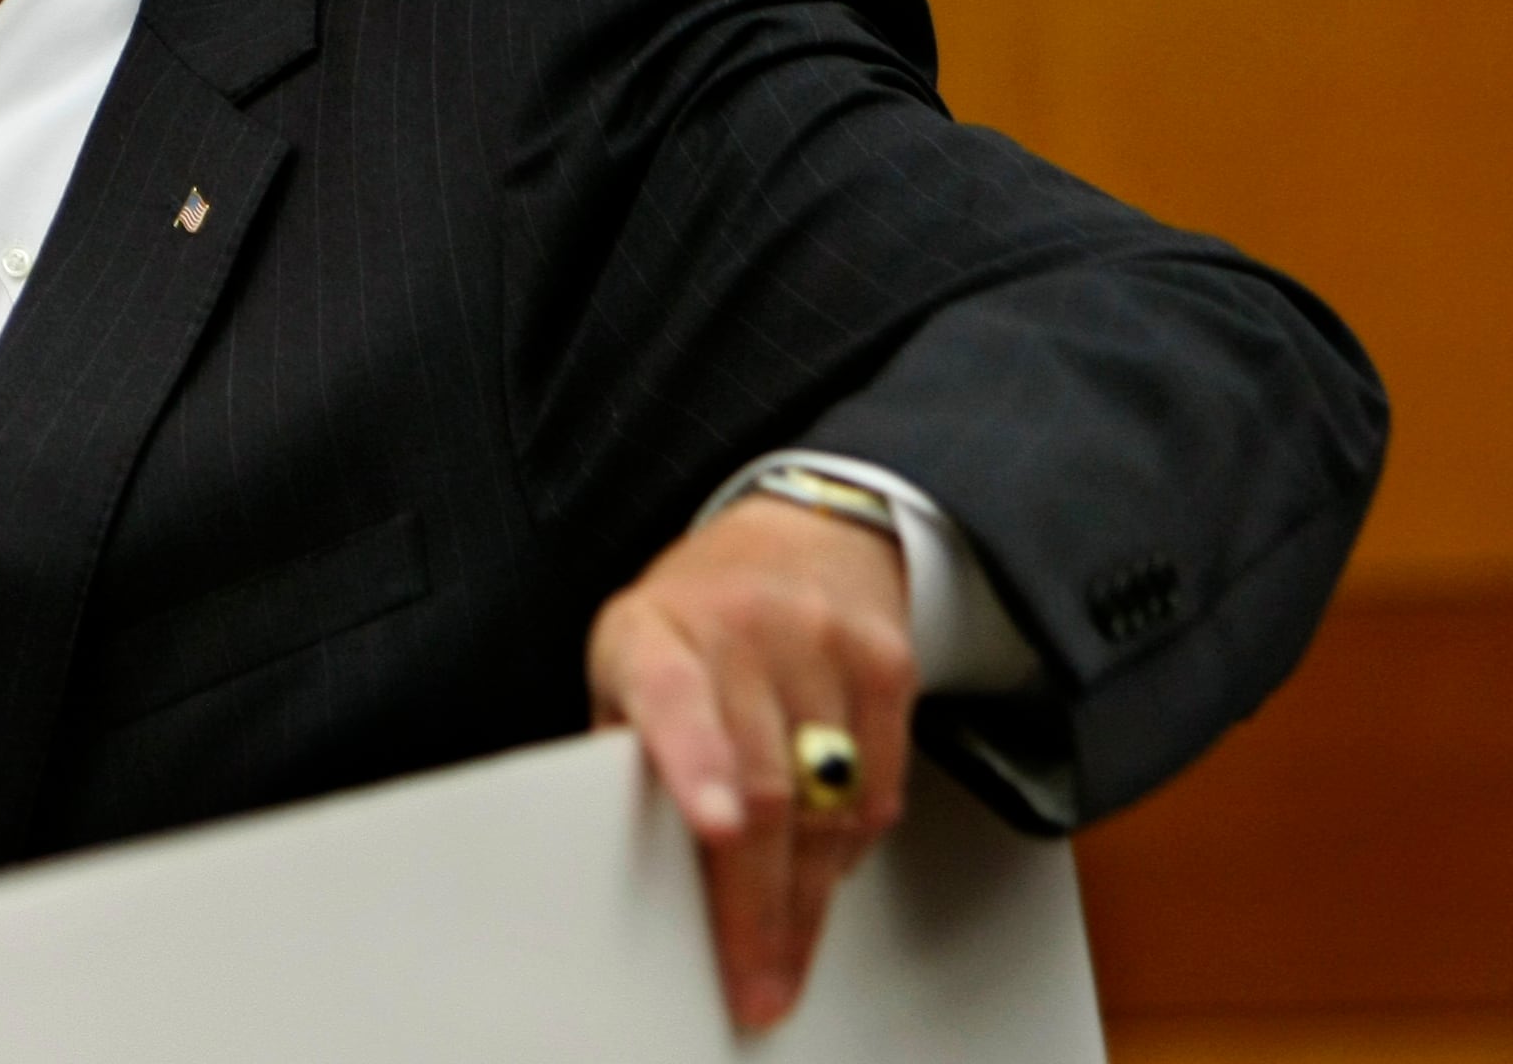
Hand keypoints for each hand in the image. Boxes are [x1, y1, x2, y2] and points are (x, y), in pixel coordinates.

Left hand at [588, 494, 915, 1029]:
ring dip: (807, 898)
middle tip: (754, 979)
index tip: (714, 826)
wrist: (800, 532)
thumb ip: (630, 746)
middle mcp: (743, 627)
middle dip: (757, 902)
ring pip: (828, 802)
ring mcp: (823, 642)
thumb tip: (624, 856)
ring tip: (784, 956)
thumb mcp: (630, 658)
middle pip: (764, 783)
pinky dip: (848, 850)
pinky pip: (877, 790)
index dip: (694, 764)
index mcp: (654, 631)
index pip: (671, 694)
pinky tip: (822, 873)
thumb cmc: (694, 617)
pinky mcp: (888, 665)